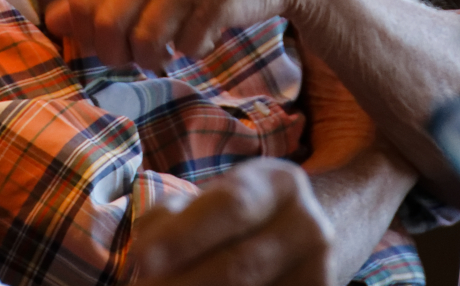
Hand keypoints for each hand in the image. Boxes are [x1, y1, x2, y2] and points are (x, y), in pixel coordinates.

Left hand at [43, 0, 338, 71]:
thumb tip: (52, 22)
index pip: (84, 4)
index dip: (91, 38)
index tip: (112, 47)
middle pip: (109, 25)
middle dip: (119, 55)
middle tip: (138, 59)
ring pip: (146, 40)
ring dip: (155, 59)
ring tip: (170, 52)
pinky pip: (189, 45)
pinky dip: (193, 51)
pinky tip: (204, 37)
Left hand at [135, 159, 339, 285]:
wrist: (302, 233)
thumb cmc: (239, 214)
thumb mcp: (212, 197)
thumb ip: (174, 217)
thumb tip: (142, 260)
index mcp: (281, 184)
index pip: (230, 208)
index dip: (182, 236)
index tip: (140, 259)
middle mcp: (309, 226)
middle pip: (239, 266)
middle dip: (180, 284)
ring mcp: (319, 271)